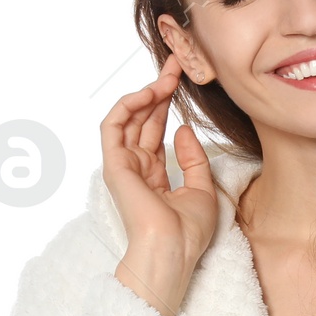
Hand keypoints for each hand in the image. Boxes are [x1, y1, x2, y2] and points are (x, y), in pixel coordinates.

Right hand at [102, 53, 217, 315]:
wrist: (173, 250)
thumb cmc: (188, 232)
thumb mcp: (202, 188)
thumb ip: (193, 158)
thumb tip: (184, 129)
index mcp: (154, 176)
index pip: (157, 130)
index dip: (168, 103)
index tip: (184, 80)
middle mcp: (137, 168)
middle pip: (143, 119)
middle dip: (159, 90)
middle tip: (176, 65)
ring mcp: (124, 166)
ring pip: (127, 118)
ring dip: (145, 93)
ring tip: (166, 77)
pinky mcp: (115, 165)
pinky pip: (113, 126)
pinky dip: (128, 106)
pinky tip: (148, 93)